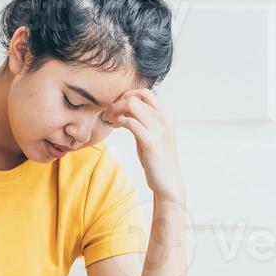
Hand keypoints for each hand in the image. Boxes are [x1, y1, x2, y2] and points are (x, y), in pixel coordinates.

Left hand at [105, 89, 184, 204]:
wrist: (167, 182)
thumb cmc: (157, 160)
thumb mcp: (152, 135)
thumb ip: (144, 122)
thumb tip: (127, 111)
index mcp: (167, 116)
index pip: (145, 93)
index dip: (126, 96)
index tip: (116, 107)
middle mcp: (165, 119)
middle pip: (136, 97)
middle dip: (117, 102)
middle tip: (108, 114)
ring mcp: (159, 129)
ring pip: (132, 106)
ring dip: (116, 110)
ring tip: (109, 120)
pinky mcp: (150, 141)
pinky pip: (130, 122)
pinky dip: (119, 121)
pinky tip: (115, 127)